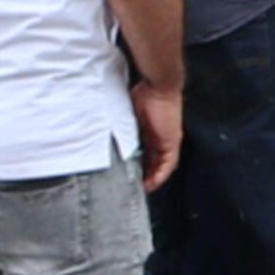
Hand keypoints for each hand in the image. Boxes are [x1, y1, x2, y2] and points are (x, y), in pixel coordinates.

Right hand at [131, 73, 183, 190]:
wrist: (158, 86)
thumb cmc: (142, 94)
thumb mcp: (127, 115)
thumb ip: (120, 126)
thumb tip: (102, 133)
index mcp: (148, 131)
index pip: (143, 154)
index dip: (136, 166)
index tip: (126, 176)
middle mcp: (159, 137)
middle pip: (153, 162)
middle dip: (143, 175)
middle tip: (132, 187)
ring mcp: (168, 140)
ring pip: (162, 165)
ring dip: (153, 178)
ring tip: (141, 189)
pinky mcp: (172, 141)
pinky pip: (169, 163)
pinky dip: (161, 174)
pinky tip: (153, 183)